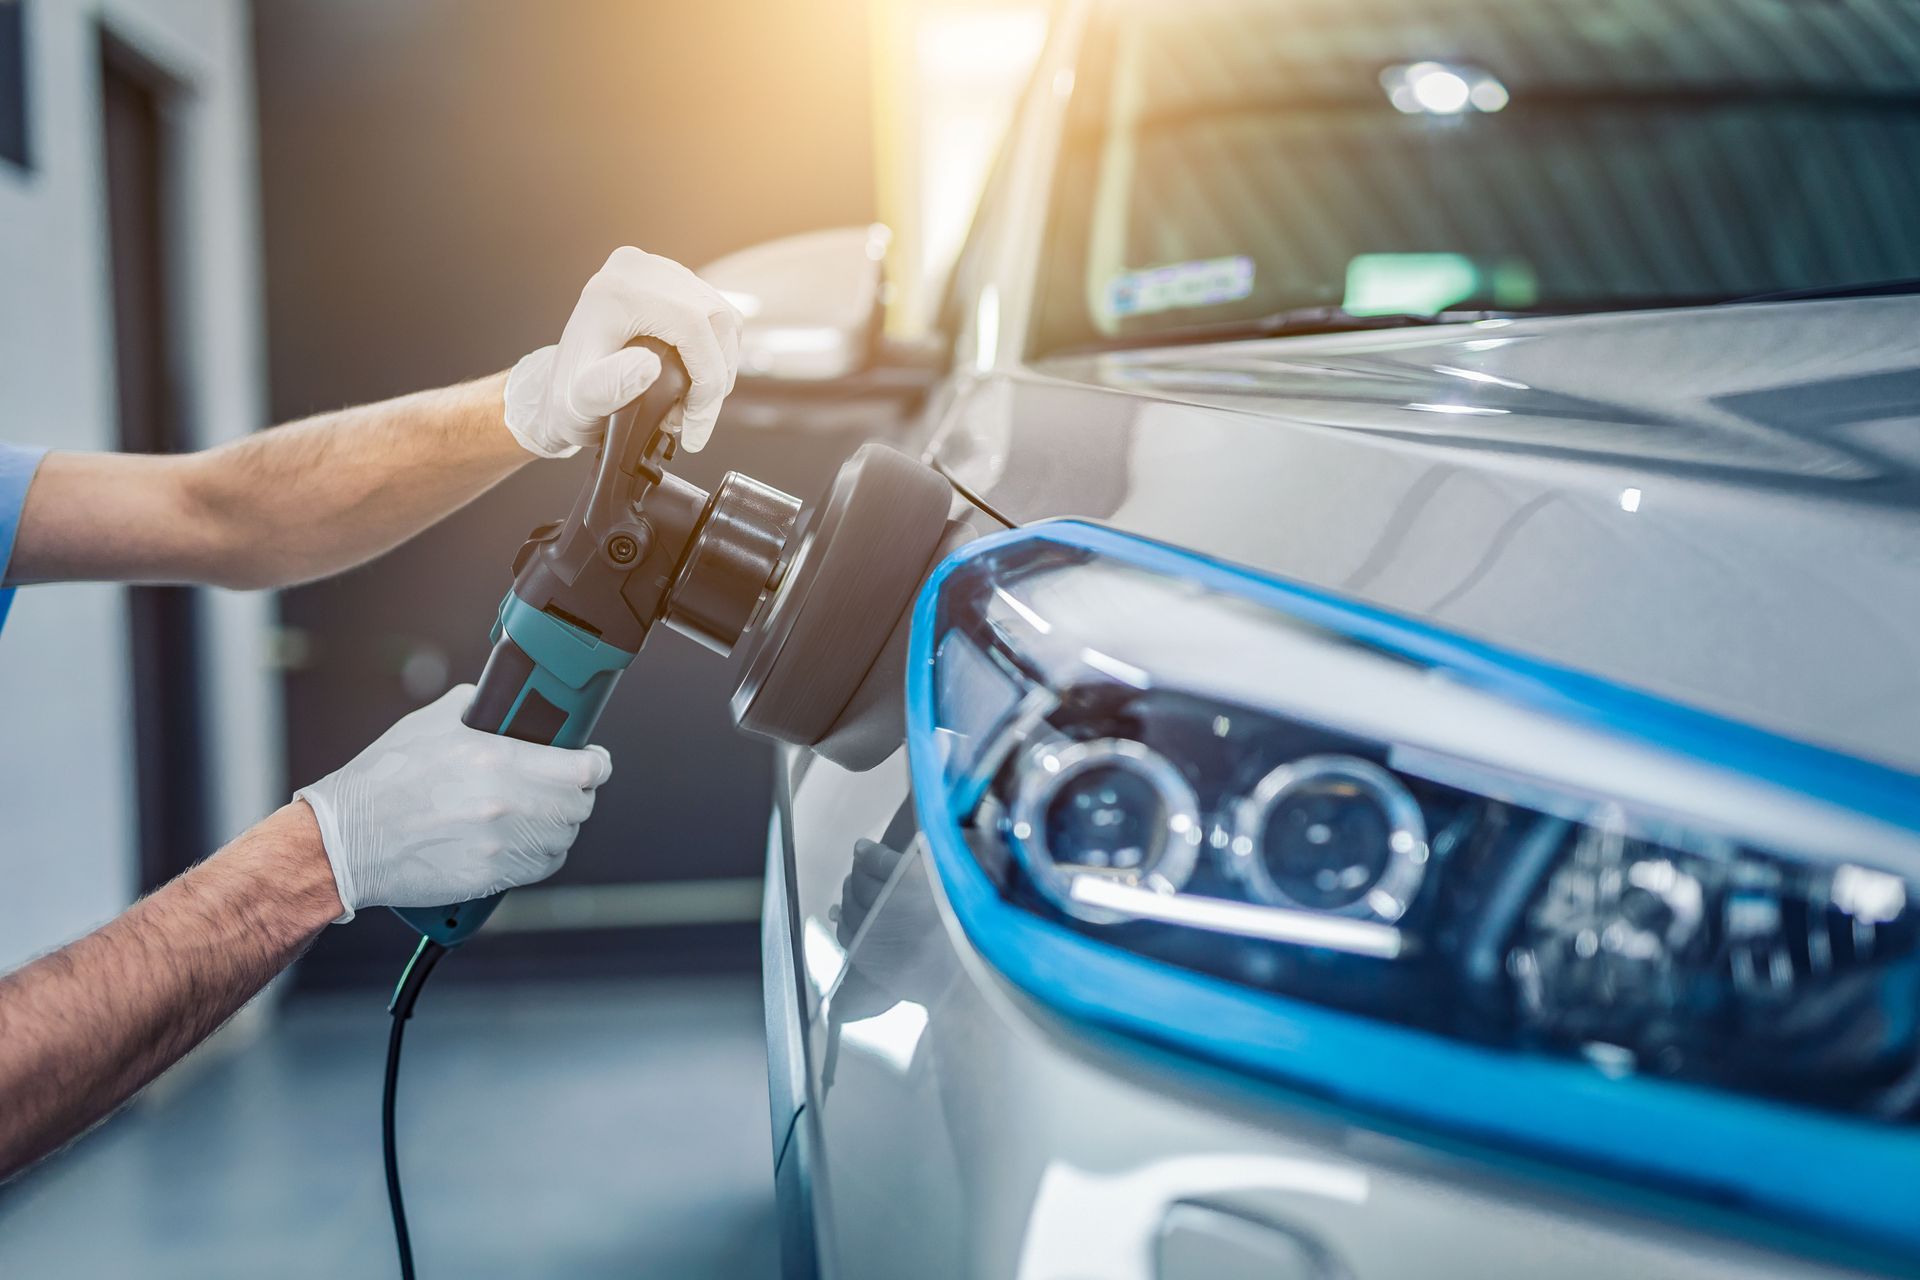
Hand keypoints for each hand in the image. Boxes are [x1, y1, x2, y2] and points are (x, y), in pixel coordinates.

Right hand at [293, 685, 612, 919]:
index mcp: (495, 759)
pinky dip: (541, 853)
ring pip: (563, 838)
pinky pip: (540, 867)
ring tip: (541, 812)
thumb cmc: (383, 780)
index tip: (594, 760)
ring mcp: (498, 846)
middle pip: (579, 805)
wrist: (346, 841)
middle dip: (578, 792)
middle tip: (566, 785)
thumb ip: (481, 708)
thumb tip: (512, 706)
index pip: (581, 768)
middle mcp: (503, 804)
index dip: (595, 763)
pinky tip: (524, 839)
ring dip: (560, 824)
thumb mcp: (432, 722)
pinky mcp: (489, 877)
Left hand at [504, 246, 743, 457]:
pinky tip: (693, 380)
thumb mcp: (582, 402)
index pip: (693, 326)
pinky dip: (713, 351)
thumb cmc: (571, 400)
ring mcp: (657, 271)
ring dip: (719, 365)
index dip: (708, 380)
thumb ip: (610, 386)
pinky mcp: (670, 282)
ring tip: (694, 404)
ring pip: (721, 316)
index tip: (697, 423)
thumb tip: (649, 367)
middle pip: (715, 319)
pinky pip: (713, 314)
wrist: (560, 391)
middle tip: (696, 418)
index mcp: (618, 289)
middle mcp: (639, 269)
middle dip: (717, 377)